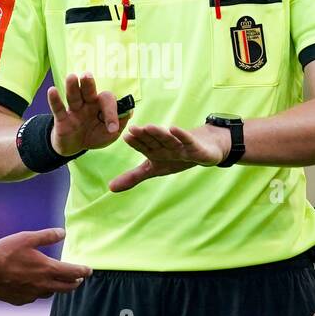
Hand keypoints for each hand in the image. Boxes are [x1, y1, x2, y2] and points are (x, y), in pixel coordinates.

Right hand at [0, 228, 91, 305]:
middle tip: (79, 279)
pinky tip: (35, 287)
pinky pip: (34, 297)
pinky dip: (39, 292)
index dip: (83, 271)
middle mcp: (43, 285)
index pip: (73, 272)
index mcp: (47, 269)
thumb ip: (47, 236)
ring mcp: (32, 295)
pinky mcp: (20, 300)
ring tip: (58, 283)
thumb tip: (63, 233)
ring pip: (50, 293)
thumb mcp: (27, 238)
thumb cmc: (5, 253)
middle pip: (66, 287)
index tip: (89, 270)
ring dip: (57, 288)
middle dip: (75, 283)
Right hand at [48, 73, 128, 155]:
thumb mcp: (110, 134)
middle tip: (87, 75)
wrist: (74, 147)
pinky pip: (58, 108)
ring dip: (72, 87)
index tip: (112, 127)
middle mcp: (88, 103)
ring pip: (73, 96)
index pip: (107, 101)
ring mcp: (74, 110)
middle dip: (88, 84)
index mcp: (101, 106)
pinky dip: (54, 100)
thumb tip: (129, 112)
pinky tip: (52, 90)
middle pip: (89, 91)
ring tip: (71, 77)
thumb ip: (120, 123)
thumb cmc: (94, 136)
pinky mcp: (61, 119)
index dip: (111, 112)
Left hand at [108, 123, 230, 192]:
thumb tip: (110, 188)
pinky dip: (181, 135)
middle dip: (145, 135)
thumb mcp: (154, 169)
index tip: (126, 137)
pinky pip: (187, 141)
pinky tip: (174, 128)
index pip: (143, 146)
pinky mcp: (194, 147)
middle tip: (133, 128)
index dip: (136, 143)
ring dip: (159, 133)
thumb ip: (133, 177)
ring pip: (168, 139)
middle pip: (154, 141)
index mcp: (154, 151)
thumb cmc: (176, 157)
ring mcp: (180, 146)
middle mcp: (165, 146)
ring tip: (149, 126)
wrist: (204, 150)